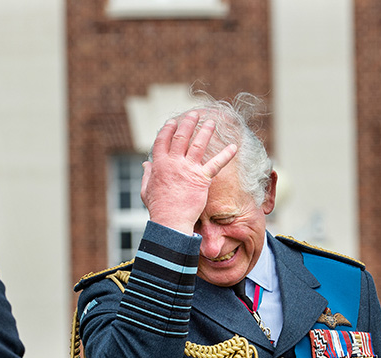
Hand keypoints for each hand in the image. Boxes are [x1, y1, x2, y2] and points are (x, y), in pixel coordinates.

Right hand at [140, 111, 237, 234]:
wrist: (170, 221)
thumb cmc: (158, 208)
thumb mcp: (146, 189)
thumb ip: (147, 174)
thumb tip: (146, 164)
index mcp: (159, 164)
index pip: (163, 140)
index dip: (168, 129)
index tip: (173, 121)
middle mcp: (173, 163)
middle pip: (181, 136)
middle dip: (188, 122)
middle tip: (194, 114)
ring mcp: (188, 169)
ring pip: (198, 144)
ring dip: (205, 130)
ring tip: (211, 121)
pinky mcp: (202, 179)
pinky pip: (216, 163)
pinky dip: (226, 154)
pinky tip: (234, 146)